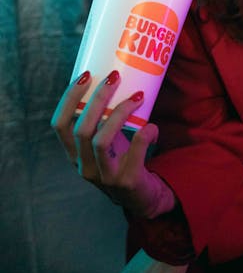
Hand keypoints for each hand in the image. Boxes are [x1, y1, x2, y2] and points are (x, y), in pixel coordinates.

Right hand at [50, 70, 173, 217]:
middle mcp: (84, 166)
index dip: (69, 99)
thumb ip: (101, 120)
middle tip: (114, 77)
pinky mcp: (126, 181)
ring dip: (120, 113)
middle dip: (98, 98)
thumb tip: (111, 78)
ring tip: (137, 96)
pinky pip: (135, 151)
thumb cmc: (122, 160)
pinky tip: (152, 126)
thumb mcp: (106, 142)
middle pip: (81, 129)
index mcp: (74, 154)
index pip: (59, 125)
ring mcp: (104, 176)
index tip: (85, 76)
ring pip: (102, 140)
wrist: (141, 196)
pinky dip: (145, 134)